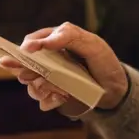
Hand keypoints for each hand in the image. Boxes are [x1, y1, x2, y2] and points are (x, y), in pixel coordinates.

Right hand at [0, 22, 128, 110]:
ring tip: (60, 90)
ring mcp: (49, 78)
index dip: (24, 48)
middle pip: (24, 65)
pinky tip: (63, 97)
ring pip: (31, 85)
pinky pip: (42, 101)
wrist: (114, 88)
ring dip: (42, 88)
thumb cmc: (104, 61)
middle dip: (27, 72)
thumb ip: (69, 36)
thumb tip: (43, 41)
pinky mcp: (53, 95)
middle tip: (33, 77)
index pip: (31, 42)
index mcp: (54, 42)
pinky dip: (50, 101)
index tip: (27, 52)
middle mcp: (48, 60)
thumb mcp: (91, 44)